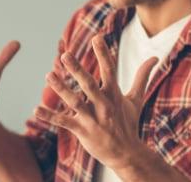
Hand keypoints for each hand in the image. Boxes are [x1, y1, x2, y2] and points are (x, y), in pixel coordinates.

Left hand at [34, 34, 158, 170]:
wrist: (127, 153)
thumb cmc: (129, 123)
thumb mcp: (136, 99)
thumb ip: (142, 76)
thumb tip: (155, 57)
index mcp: (114, 94)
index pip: (109, 70)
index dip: (103, 53)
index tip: (97, 37)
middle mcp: (103, 105)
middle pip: (90, 85)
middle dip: (78, 70)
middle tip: (65, 55)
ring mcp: (93, 119)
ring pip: (75, 102)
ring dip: (61, 89)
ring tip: (48, 75)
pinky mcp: (82, 131)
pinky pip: (64, 122)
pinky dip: (49, 116)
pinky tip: (35, 109)